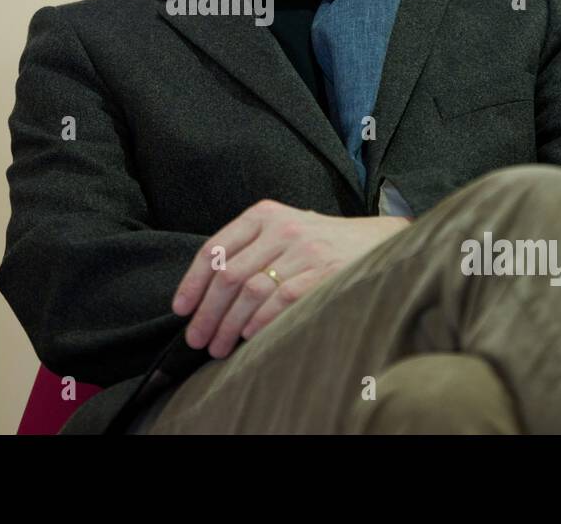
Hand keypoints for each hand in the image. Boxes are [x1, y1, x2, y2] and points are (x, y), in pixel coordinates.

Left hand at [171, 199, 408, 359]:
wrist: (379, 242)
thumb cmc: (322, 242)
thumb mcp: (284, 230)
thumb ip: (250, 249)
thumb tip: (205, 294)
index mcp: (264, 215)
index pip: (215, 249)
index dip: (193, 282)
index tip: (181, 309)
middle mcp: (281, 228)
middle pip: (229, 275)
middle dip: (207, 313)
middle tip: (197, 339)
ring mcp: (304, 249)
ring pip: (250, 290)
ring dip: (229, 324)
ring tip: (219, 347)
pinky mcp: (324, 271)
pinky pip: (281, 299)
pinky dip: (260, 321)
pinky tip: (249, 337)